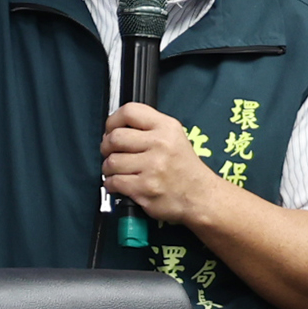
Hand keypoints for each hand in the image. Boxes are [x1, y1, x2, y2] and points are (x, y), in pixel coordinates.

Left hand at [100, 102, 218, 230]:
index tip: (110, 130)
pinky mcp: (145, 188)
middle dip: (106, 147)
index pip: (129, 112)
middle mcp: (160, 144)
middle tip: (110, 153)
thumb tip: (115, 128)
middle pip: (115, 137)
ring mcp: (153, 167)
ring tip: (116, 171)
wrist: (200, 196)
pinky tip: (118, 184)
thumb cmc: (183, 168)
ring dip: (108, 168)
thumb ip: (148, 127)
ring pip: (111, 162)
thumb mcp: (174, 136)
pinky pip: (114, 182)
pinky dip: (110, 184)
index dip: (112, 121)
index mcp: (166, 127)